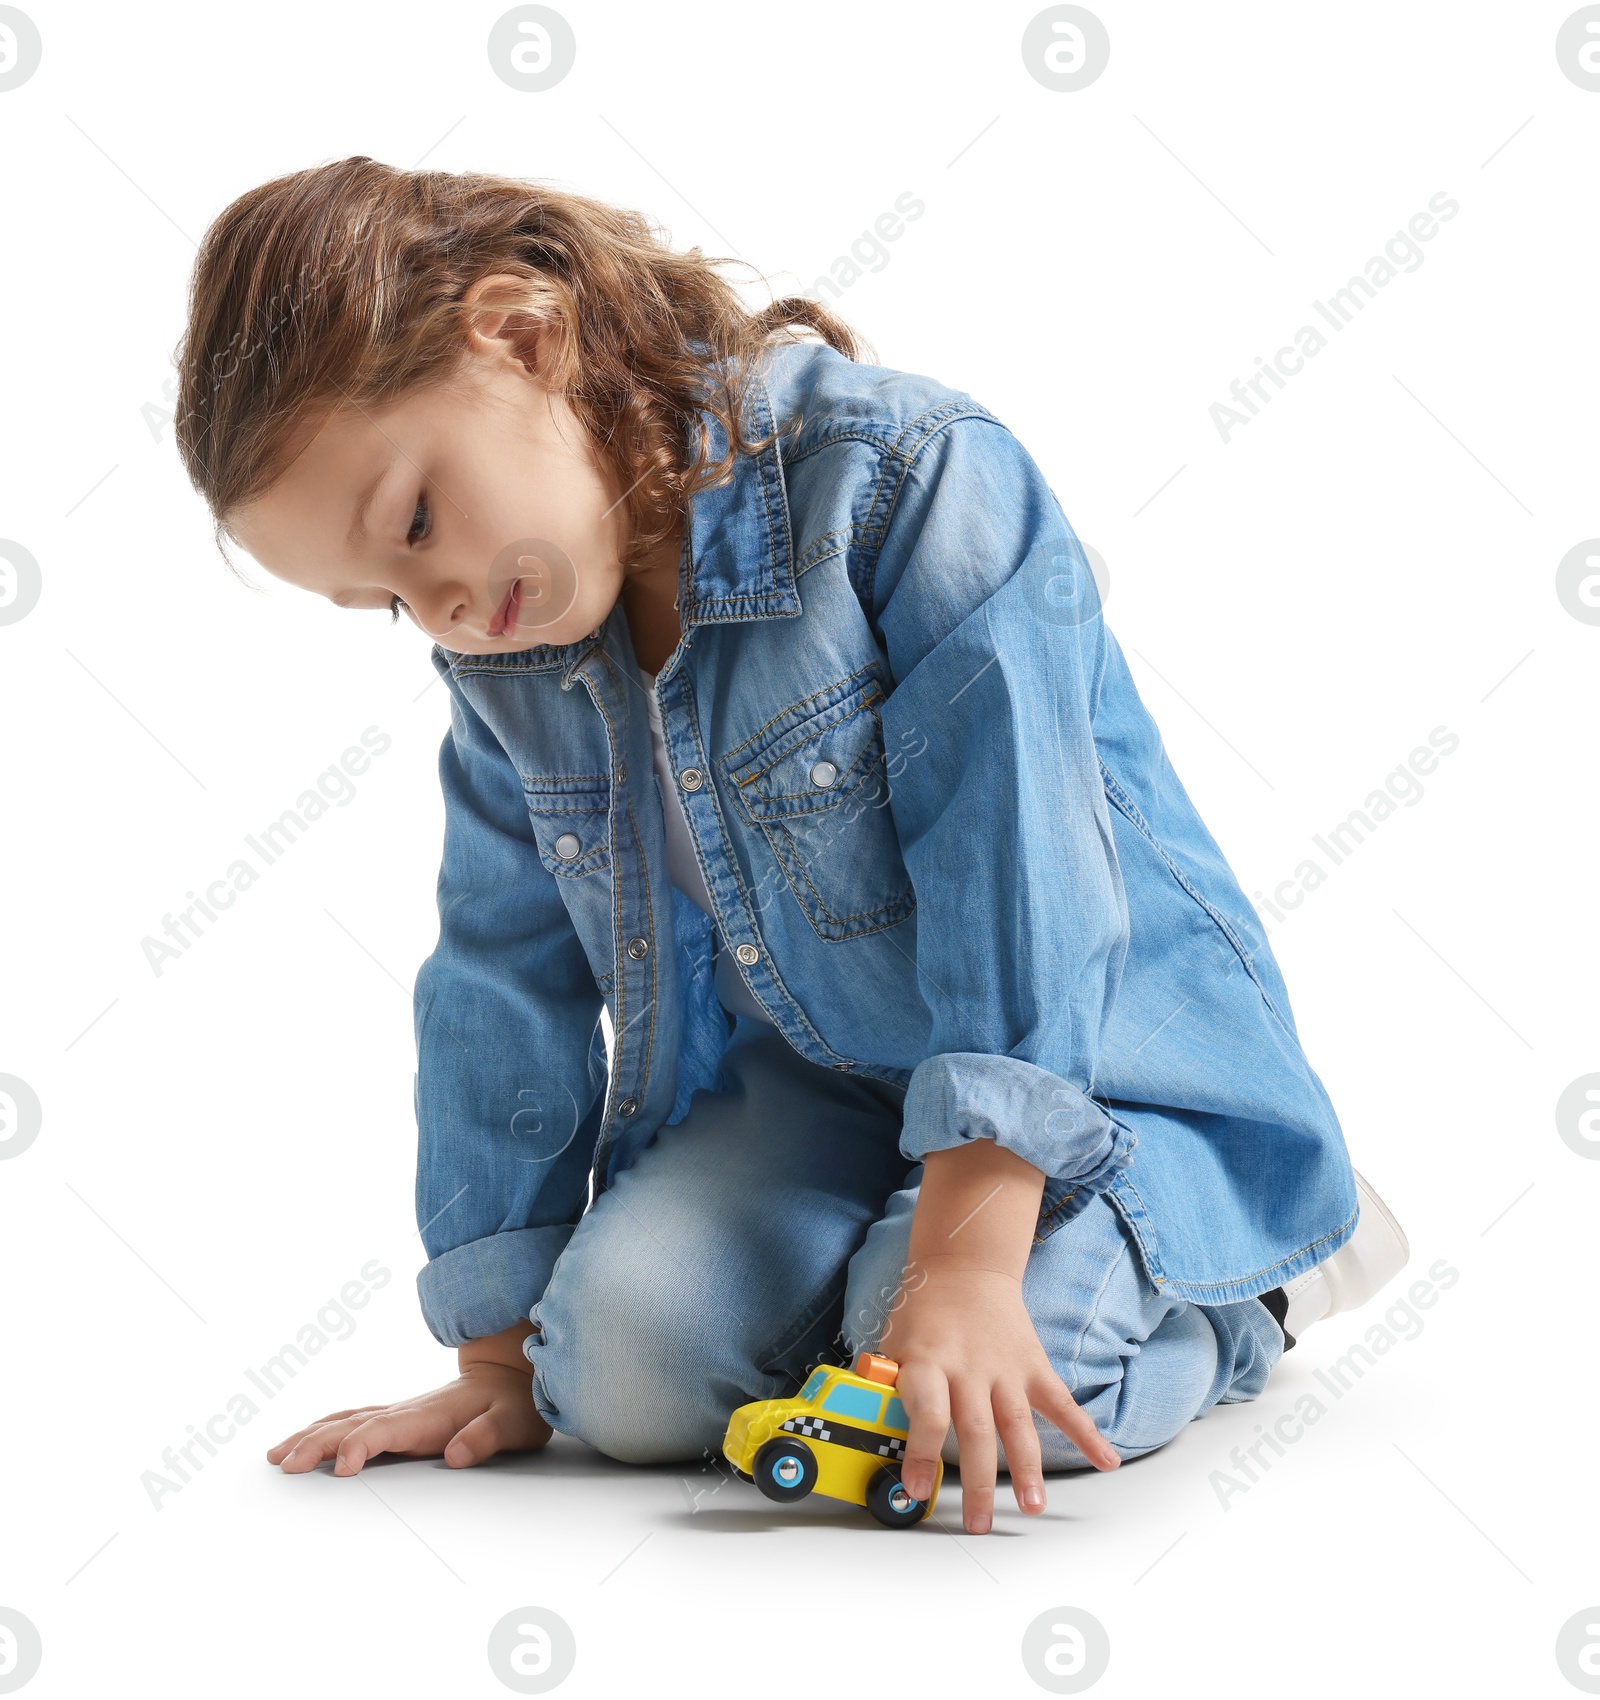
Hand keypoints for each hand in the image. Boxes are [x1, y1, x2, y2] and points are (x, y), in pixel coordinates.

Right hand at [267, 1321, 551, 1475]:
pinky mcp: (399, 1418)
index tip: (340, 1469)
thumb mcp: (513, 1423)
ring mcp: (400, 1412)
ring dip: (310, 1434)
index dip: (360, 1446)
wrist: (514, 1374)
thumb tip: (456, 1454)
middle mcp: (408, 1411)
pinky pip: (353, 1420)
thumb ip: (486, 1437)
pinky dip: (324, 1429)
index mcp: (431, 1415)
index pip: (386, 1430)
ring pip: (346, 1419)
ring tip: (277, 1455)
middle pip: (352, 1423)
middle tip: (284, 1464)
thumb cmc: (514, 1403)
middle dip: (315, 1442)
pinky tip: (304, 1441)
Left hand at [891, 1256, 1119, 1532]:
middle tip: (978, 1522)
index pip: (927, 1411)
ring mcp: (1004, 1369)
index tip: (917, 1488)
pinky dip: (1086, 1432)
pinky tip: (1105, 1462)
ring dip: (1026, 1469)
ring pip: (1017, 1424)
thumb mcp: (892, 1344)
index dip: (922, 1452)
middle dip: (976, 1482)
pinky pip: (1062, 1403)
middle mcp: (968, 1368)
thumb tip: (873, 1429)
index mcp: (928, 1362)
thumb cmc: (923, 1314)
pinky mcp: (1033, 1366)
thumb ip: (889, 1388)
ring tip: (1032, 1507)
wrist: (964, 1267)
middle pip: (975, 1430)